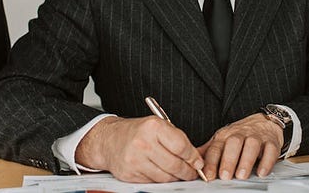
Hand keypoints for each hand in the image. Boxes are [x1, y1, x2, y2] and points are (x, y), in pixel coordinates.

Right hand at [75, 116, 203, 182]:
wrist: (110, 140)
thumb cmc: (138, 132)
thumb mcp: (158, 126)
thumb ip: (177, 140)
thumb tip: (197, 159)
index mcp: (153, 127)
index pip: (181, 146)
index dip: (193, 157)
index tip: (198, 162)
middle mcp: (143, 143)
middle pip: (175, 165)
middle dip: (188, 172)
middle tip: (192, 173)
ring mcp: (135, 160)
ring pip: (165, 177)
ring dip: (175, 178)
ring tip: (178, 173)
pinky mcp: (129, 174)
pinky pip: (153, 183)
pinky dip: (161, 180)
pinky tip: (161, 173)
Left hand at [199, 113, 282, 180]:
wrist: (264, 121)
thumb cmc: (240, 135)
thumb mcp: (222, 140)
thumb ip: (208, 151)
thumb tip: (191, 162)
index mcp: (225, 136)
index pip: (216, 147)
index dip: (212, 162)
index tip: (209, 175)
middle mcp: (240, 134)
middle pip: (233, 143)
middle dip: (228, 160)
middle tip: (225, 176)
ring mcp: (256, 137)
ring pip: (251, 145)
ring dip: (246, 160)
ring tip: (241, 175)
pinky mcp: (271, 141)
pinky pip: (270, 150)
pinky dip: (267, 161)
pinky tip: (262, 171)